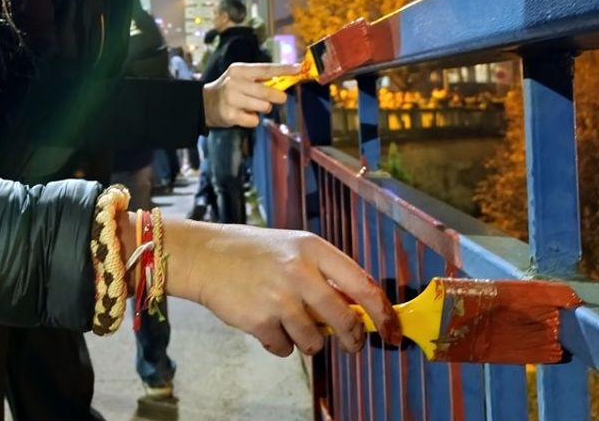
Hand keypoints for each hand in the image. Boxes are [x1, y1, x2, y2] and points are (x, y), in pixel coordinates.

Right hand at [162, 219, 400, 356]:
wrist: (206, 256)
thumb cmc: (254, 253)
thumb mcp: (294, 249)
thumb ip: (326, 274)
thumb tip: (360, 309)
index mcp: (314, 249)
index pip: (363, 285)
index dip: (383, 313)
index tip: (392, 331)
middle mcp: (299, 271)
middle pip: (345, 320)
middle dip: (352, 338)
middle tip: (352, 344)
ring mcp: (279, 298)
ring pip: (315, 341)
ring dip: (308, 340)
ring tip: (290, 322)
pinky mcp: (259, 321)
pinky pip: (285, 348)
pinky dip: (279, 343)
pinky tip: (266, 323)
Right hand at [202, 63, 300, 127]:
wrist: (205, 103)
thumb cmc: (229, 89)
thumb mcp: (241, 77)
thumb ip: (259, 78)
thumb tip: (285, 80)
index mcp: (239, 70)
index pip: (266, 69)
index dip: (283, 69)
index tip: (298, 68)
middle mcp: (234, 83)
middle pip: (267, 92)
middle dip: (278, 96)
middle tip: (280, 98)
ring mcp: (232, 100)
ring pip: (263, 107)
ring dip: (263, 109)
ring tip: (253, 106)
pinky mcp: (230, 115)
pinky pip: (254, 121)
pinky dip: (253, 120)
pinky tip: (243, 115)